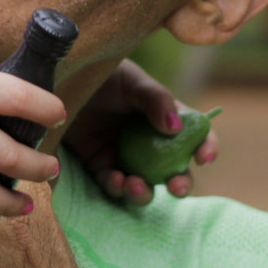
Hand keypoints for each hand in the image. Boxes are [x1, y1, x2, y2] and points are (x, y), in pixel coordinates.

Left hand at [63, 60, 216, 205]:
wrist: (62, 78)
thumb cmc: (102, 74)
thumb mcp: (132, 81)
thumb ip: (156, 100)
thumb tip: (177, 129)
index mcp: (163, 117)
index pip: (194, 135)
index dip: (206, 147)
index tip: (205, 158)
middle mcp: (148, 141)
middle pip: (173, 170)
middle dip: (180, 183)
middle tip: (177, 187)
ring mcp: (124, 155)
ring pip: (144, 185)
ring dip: (145, 192)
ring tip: (137, 185)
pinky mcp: (99, 165)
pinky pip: (112, 184)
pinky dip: (116, 186)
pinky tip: (115, 178)